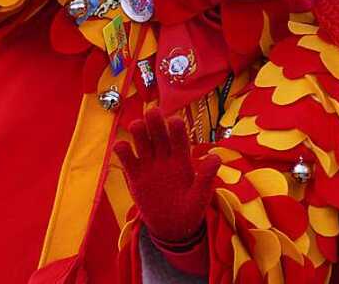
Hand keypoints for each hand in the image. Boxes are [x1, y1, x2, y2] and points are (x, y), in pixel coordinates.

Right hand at [113, 108, 220, 245]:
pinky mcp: (135, 176)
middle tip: (152, 111)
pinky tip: (121, 147)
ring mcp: (149, 164)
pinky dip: (123, 151)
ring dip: (139, 131)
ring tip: (136, 125)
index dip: (177, 129)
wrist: (172, 227)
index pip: (179, 139)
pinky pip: (128, 159)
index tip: (175, 121)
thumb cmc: (190, 209)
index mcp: (182, 158)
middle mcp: (165, 157)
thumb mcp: (200, 196)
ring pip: (142, 141)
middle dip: (155, 122)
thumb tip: (216, 157)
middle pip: (159, 134)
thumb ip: (206, 177)